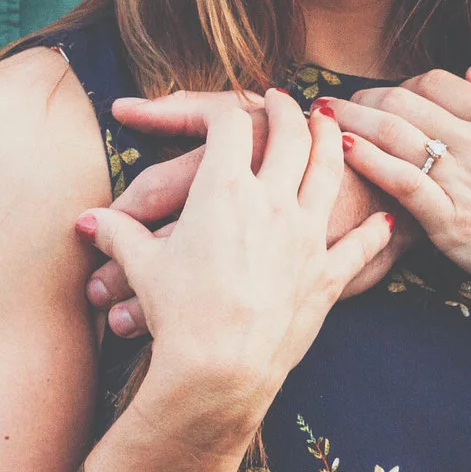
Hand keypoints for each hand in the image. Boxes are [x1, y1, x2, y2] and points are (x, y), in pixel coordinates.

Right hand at [78, 92, 392, 442]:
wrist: (219, 371)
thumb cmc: (178, 315)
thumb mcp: (143, 267)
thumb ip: (118, 234)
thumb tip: (87, 223)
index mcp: (224, 187)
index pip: (231, 123)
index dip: (231, 107)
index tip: (236, 103)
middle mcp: (273, 200)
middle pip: (292, 133)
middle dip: (288, 110)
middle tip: (286, 100)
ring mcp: (306, 234)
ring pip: (330, 170)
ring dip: (332, 141)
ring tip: (331, 125)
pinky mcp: (326, 273)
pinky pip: (359, 245)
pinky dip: (373, 230)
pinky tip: (384, 219)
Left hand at [336, 68, 470, 325]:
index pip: (434, 82)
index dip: (399, 85)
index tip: (382, 99)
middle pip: (405, 101)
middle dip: (365, 98)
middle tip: (336, 106)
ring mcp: (467, 181)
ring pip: (396, 134)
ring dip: (353, 120)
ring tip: (323, 117)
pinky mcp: (454, 223)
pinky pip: (403, 182)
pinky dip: (370, 161)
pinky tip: (345, 150)